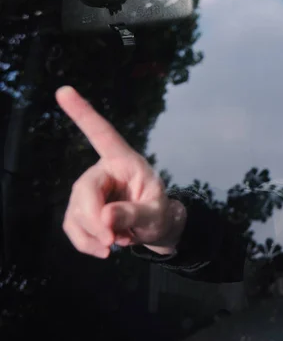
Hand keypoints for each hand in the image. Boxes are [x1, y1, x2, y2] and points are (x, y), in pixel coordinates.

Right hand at [56, 86, 185, 257]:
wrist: (157, 231)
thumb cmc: (161, 214)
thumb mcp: (156, 215)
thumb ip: (134, 214)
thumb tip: (105, 219)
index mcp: (125, 161)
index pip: (102, 134)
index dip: (83, 113)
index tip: (64, 90)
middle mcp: (103, 171)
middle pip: (84, 191)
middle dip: (95, 221)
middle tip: (113, 242)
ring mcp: (90, 192)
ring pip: (75, 213)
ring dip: (93, 235)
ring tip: (119, 244)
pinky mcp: (82, 211)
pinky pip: (73, 227)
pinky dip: (87, 243)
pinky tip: (105, 250)